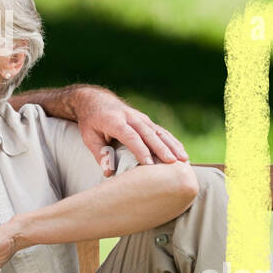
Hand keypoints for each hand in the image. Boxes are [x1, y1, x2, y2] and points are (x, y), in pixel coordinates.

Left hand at [72, 87, 188, 175]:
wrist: (95, 100)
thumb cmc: (91, 122)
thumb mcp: (89, 137)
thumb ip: (100, 153)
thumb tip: (109, 172)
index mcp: (115, 120)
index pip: (130, 136)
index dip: (140, 150)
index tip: (149, 164)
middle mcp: (131, 117)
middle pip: (149, 134)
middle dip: (162, 149)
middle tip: (173, 163)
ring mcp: (141, 117)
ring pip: (159, 132)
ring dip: (172, 145)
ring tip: (184, 159)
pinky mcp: (146, 120)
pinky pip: (161, 131)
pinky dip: (172, 141)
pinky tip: (182, 152)